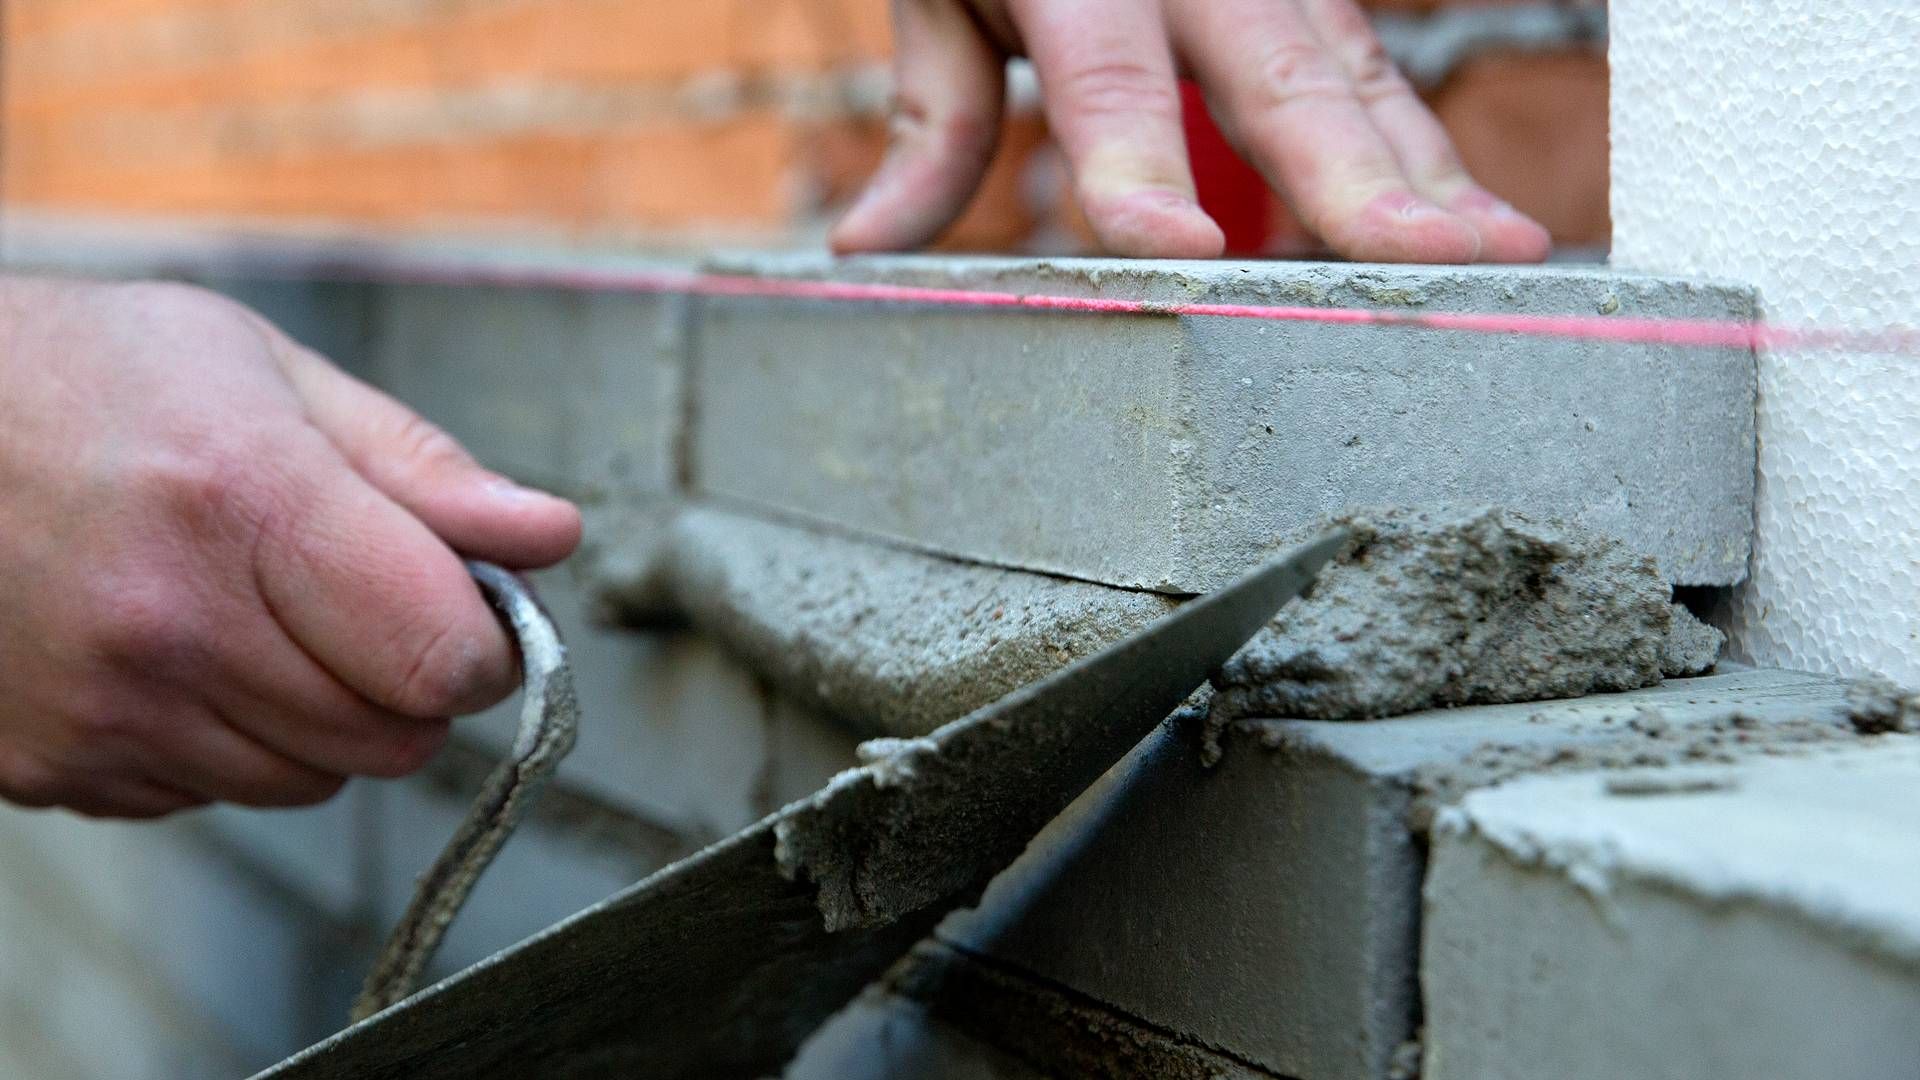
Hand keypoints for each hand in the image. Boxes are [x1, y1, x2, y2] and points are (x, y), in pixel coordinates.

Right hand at [0, 277, 581, 816]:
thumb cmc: (88, 378)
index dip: (487, 640)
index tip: (468, 602)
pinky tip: (174, 649)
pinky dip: (224, 740)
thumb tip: (551, 535)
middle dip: (409, 678)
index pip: (445, 657)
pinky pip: (209, 795)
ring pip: (310, 781)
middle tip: (354, 598)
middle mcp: (169, 625)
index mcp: (244, 503)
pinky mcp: (52, 767)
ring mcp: (102, 710)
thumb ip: (422, 471)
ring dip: (320, 715)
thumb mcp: (268, 373)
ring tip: (250, 609)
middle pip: (393, 737)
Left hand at [833, 0, 1550, 262]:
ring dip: (1426, 171)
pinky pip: (1371, 70)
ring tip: (1498, 252)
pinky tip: (1473, 216)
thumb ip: (937, 114)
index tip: (1174, 241)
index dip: (1139, 162)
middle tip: (1419, 258)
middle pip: (1279, 75)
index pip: (1110, 76)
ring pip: (1354, 74)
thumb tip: (870, 243)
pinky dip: (1422, 148)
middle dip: (1352, 175)